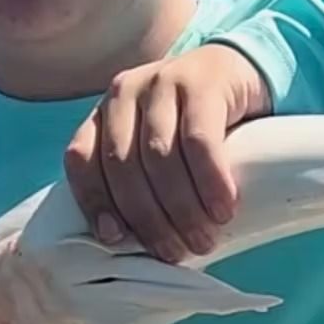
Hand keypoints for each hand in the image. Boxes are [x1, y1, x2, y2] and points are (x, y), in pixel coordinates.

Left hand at [64, 42, 271, 262]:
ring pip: (159, 158)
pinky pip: (200, 141)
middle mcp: (124, 93)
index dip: (94, 201)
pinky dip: (210, 182)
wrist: (241, 71)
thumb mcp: (155, 143)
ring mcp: (162, 82)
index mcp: (103, 113)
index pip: (81, 159)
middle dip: (147, 218)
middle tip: (174, 252)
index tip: (115, 238)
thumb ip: (135, 176)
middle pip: (123, 167)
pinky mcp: (203, 82)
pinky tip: (223, 209)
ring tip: (202, 240)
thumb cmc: (193, 126)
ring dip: (181, 208)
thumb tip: (130, 244)